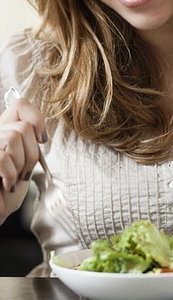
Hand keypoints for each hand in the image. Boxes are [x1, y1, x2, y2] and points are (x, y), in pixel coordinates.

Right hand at [0, 98, 46, 223]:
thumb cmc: (5, 195)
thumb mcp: (23, 162)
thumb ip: (28, 142)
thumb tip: (40, 131)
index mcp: (2, 131)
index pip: (20, 104)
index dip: (36, 118)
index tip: (41, 139)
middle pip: (23, 126)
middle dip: (31, 154)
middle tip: (23, 172)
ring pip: (15, 136)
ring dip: (21, 164)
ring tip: (13, 179)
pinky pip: (3, 157)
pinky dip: (10, 175)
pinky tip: (6, 185)